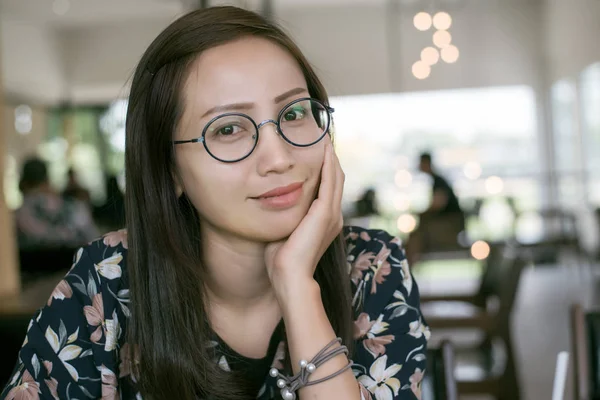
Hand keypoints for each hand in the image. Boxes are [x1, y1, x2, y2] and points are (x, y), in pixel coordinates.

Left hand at [264, 136, 344, 296]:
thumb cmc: (280, 258)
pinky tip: (323, 150)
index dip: (324, 170)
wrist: (288, 276)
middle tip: (322, 138)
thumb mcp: (284, 230)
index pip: (328, 188)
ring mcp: (331, 214)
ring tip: (324, 139)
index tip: (315, 152)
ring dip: (330, 157)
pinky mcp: (325, 213)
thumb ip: (285, 215)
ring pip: (336, 177)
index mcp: (325, 221)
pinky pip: (329, 181)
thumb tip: (271, 202)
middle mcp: (333, 216)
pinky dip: (328, 164)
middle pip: (336, 179)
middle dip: (329, 159)